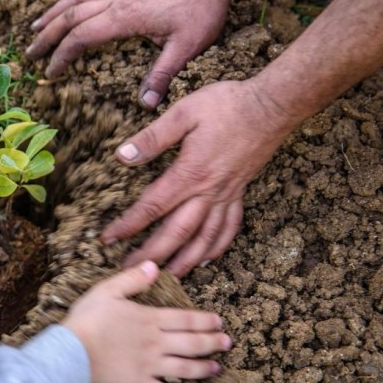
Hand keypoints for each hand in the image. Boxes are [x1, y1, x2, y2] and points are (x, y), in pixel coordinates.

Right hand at [26, 0, 229, 106]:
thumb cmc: (200, 10)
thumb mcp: (186, 47)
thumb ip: (162, 75)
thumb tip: (146, 104)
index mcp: (123, 18)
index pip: (80, 37)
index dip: (62, 55)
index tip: (51, 73)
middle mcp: (115, 2)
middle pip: (69, 17)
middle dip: (47, 36)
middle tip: (30, 54)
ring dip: (53, 13)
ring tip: (35, 26)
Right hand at [62, 261, 230, 382]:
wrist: (71, 352)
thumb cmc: (86, 318)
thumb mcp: (107, 290)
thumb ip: (132, 278)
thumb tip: (153, 265)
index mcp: (150, 319)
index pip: (186, 319)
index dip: (205, 320)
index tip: (219, 322)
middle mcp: (156, 343)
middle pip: (192, 343)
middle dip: (213, 343)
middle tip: (227, 343)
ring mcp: (150, 366)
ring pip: (185, 369)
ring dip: (203, 368)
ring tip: (215, 368)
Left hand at [101, 79, 294, 274]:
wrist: (273, 105)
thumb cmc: (227, 105)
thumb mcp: (183, 113)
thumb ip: (152, 138)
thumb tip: (123, 155)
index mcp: (190, 173)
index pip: (152, 207)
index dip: (128, 226)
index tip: (109, 239)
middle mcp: (209, 191)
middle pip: (177, 232)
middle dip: (153, 255)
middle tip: (132, 271)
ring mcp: (228, 194)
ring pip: (206, 237)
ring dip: (187, 260)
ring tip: (170, 277)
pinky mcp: (241, 192)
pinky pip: (230, 226)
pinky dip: (218, 246)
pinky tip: (208, 258)